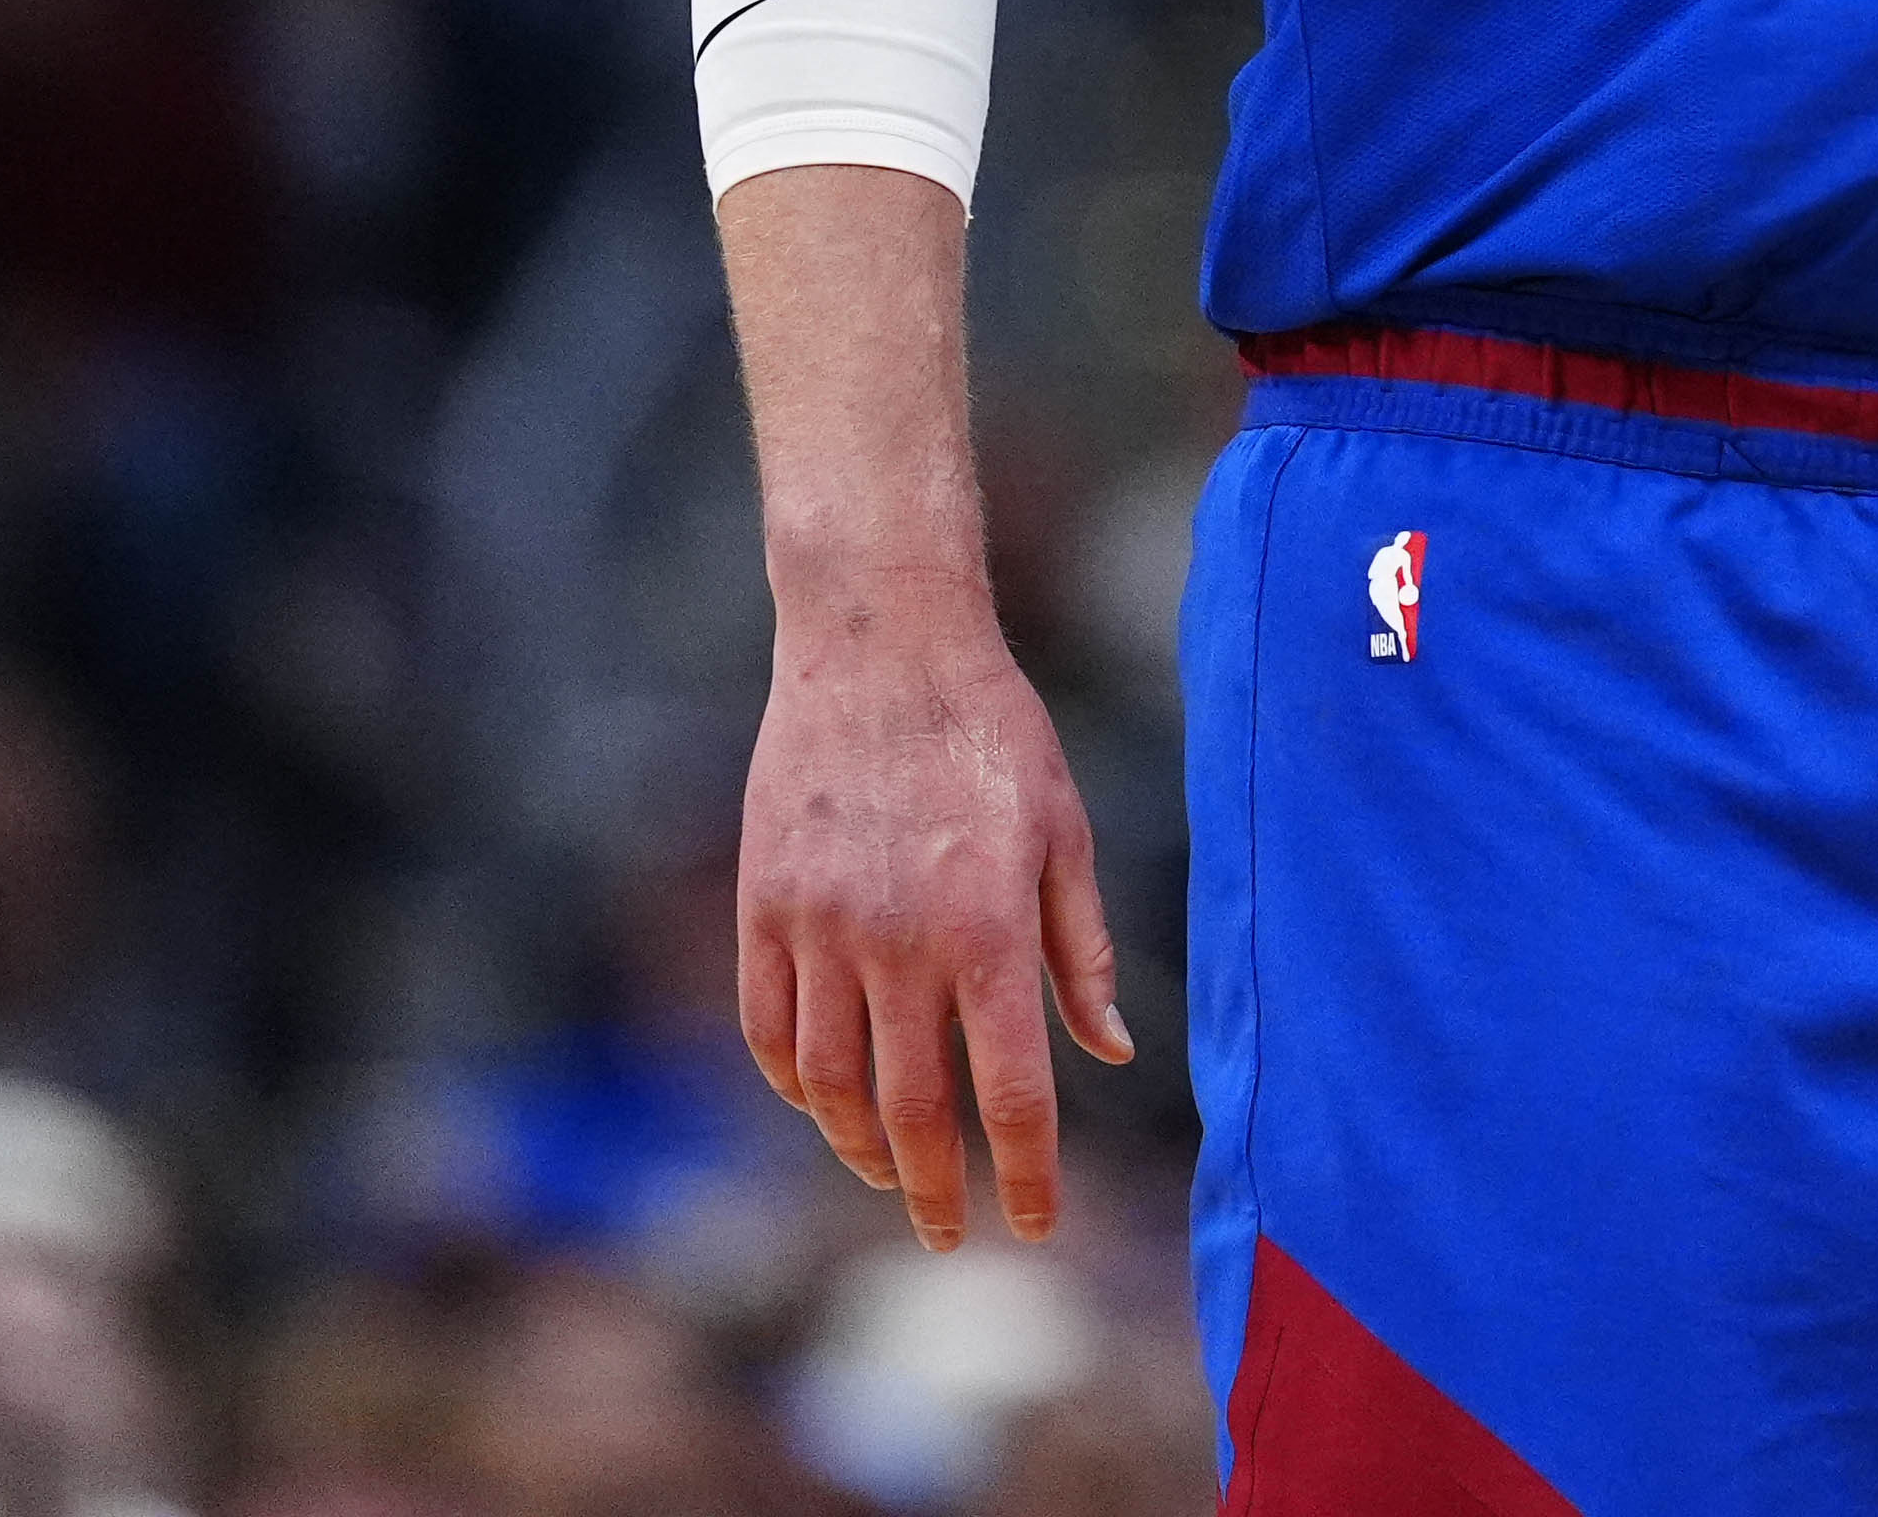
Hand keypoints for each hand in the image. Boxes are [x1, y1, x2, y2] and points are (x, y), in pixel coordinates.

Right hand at [734, 617, 1134, 1248]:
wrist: (882, 642)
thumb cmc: (993, 734)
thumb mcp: (1065, 833)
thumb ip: (1082, 951)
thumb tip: (1113, 1051)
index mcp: (988, 929)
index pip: (1014, 1094)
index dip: (1027, 1175)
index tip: (1034, 1226)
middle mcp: (899, 942)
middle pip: (913, 1112)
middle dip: (936, 1192)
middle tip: (950, 1234)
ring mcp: (819, 926)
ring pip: (830, 1085)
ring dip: (860, 1148)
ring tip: (888, 1174)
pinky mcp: (764, 903)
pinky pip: (768, 1027)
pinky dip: (794, 1084)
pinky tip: (824, 1102)